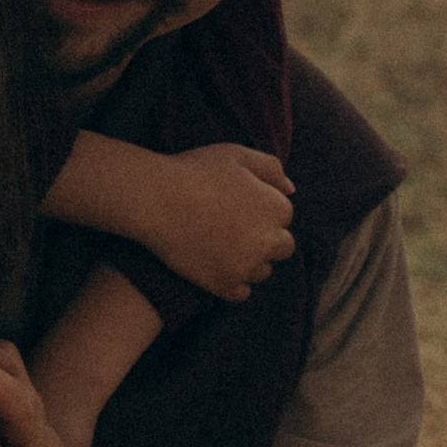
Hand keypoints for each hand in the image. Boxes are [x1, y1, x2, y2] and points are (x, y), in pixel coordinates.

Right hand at [142, 143, 295, 298]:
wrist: (156, 199)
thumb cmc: (195, 171)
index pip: (283, 216)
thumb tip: (291, 189)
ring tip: (219, 245)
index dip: (261, 210)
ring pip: (262, 271)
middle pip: (282, 248)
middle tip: (232, 229)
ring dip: (249, 261)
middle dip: (264, 239)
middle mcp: (269, 241)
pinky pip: (242, 292)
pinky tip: (215, 265)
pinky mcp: (224, 285)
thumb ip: (270, 167)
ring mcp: (247, 266)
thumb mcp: (237, 155)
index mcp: (277, 208)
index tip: (236, 206)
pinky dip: (233, 282)